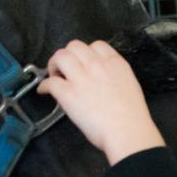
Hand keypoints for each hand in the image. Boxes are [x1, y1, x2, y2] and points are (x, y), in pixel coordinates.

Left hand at [38, 40, 164, 164]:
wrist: (128, 131)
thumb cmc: (132, 116)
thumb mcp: (129, 85)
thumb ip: (114, 76)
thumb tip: (100, 81)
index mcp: (115, 63)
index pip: (96, 45)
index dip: (87, 53)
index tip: (83, 62)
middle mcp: (97, 65)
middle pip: (74, 46)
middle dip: (68, 55)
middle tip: (65, 69)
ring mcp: (81, 78)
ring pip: (60, 56)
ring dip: (54, 65)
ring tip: (55, 76)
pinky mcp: (68, 94)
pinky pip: (50, 82)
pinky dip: (44, 86)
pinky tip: (45, 91)